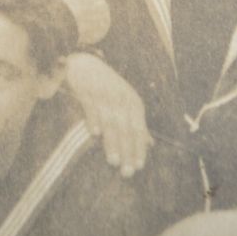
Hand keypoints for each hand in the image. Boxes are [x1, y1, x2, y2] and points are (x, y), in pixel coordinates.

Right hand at [63, 52, 151, 175]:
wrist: (86, 63)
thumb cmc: (108, 87)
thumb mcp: (127, 101)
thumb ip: (137, 123)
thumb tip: (150, 144)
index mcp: (133, 103)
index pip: (139, 130)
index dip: (139, 148)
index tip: (139, 167)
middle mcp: (122, 99)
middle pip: (126, 129)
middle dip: (127, 151)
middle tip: (127, 172)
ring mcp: (104, 94)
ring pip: (110, 121)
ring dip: (112, 141)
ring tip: (113, 161)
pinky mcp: (88, 90)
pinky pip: (91, 106)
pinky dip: (93, 118)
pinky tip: (94, 133)